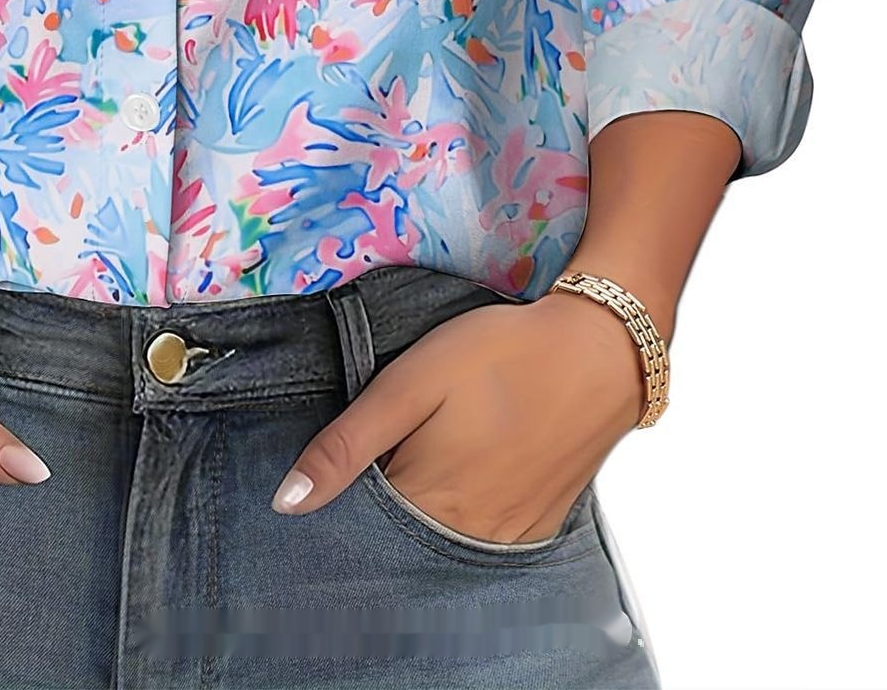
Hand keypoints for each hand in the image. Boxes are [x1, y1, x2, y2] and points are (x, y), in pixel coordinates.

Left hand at [271, 292, 644, 540]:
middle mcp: (467, 535)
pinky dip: (466, 511)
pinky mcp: (540, 525)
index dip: (346, 486)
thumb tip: (287, 504)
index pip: (359, 521)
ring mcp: (509, 536)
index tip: (356, 450)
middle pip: (400, 534)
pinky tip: (474, 463)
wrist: (599, 349)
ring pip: (441, 538)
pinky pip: (484, 536)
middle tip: (402, 437)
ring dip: (426, 505)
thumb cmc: (498, 354)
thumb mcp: (410, 382)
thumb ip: (349, 444)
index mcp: (427, 501)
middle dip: (385, 497)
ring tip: (439, 444)